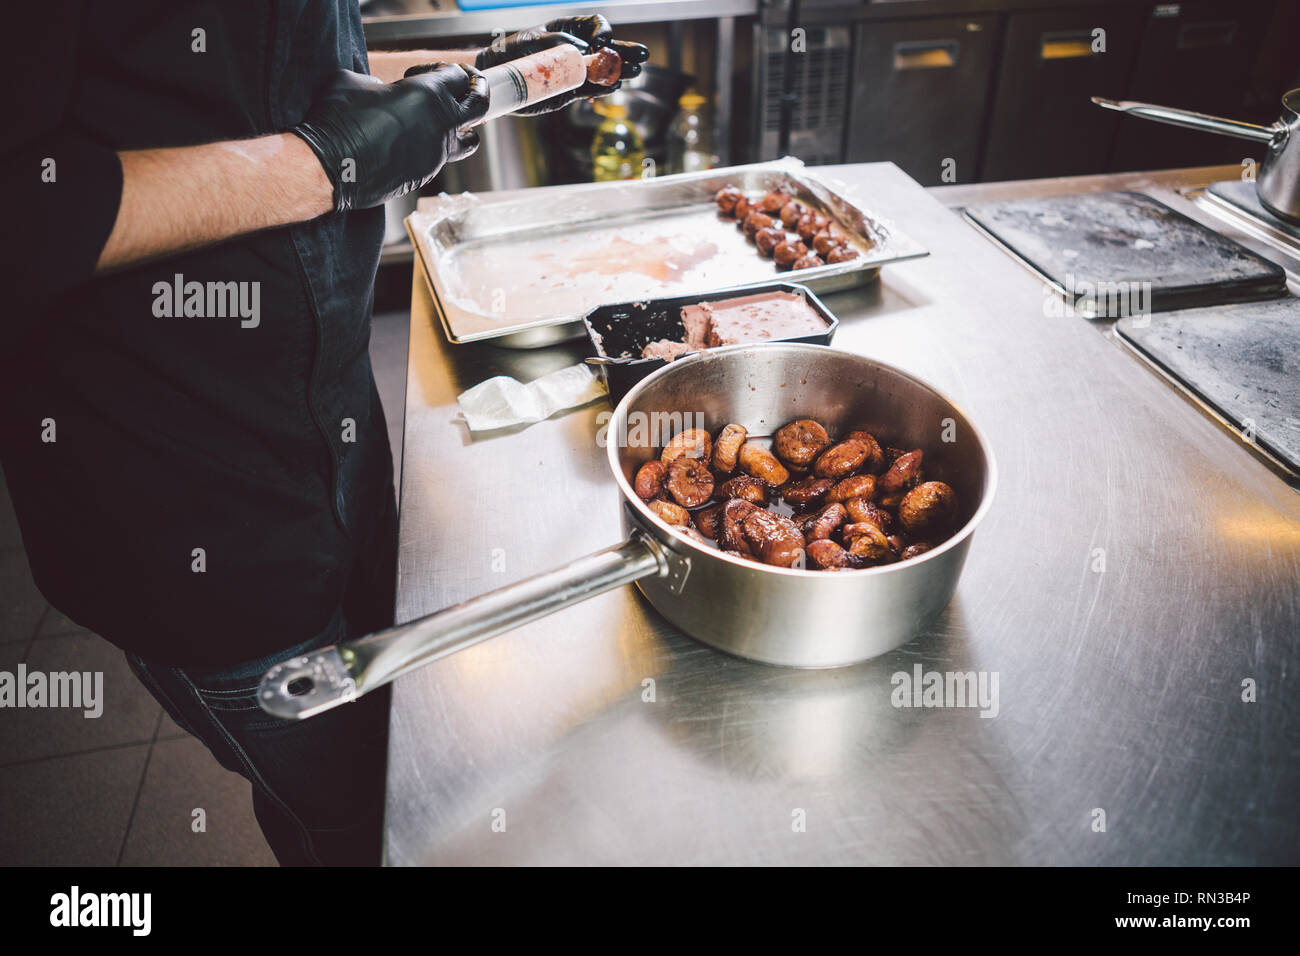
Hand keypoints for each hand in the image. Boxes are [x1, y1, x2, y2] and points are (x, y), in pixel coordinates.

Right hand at [293, 65, 488, 212]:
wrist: (331, 167)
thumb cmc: (338, 120)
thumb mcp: (357, 82)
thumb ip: (384, 85)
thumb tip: (386, 91)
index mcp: (428, 94)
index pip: (457, 76)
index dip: (446, 70)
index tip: (432, 71)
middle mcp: (440, 124)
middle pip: (479, 105)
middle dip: (477, 93)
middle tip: (468, 89)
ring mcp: (436, 153)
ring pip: (466, 140)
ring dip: (459, 129)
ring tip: (441, 123)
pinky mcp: (425, 174)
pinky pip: (439, 158)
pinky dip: (430, 148)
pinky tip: (407, 144)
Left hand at [476, 15, 649, 114]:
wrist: (498, 76)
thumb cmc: (512, 51)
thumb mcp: (533, 41)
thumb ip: (558, 44)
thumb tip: (581, 51)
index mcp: (569, 30)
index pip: (594, 26)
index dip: (602, 31)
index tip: (602, 41)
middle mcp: (577, 49)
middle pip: (608, 48)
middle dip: (625, 51)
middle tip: (642, 56)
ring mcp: (577, 71)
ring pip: (604, 70)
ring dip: (620, 71)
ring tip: (634, 73)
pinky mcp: (571, 90)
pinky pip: (591, 90)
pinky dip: (602, 89)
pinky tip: (613, 86)